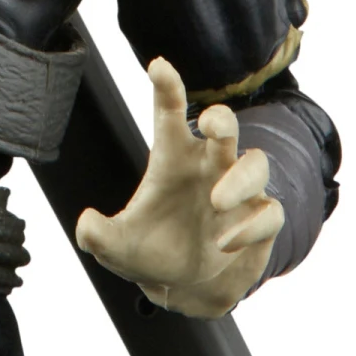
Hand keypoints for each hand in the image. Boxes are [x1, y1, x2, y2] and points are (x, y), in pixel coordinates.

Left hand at [75, 57, 282, 318]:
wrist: (184, 289)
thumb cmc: (149, 252)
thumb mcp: (116, 248)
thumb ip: (98, 236)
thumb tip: (86, 225)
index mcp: (171, 160)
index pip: (169, 115)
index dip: (167, 88)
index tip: (157, 65)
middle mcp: (208, 168)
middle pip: (223, 127)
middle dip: (221, 120)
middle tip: (209, 124)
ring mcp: (238, 193)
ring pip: (256, 164)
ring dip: (240, 179)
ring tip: (216, 201)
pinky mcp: (259, 221)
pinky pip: (269, 212)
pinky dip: (251, 225)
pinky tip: (225, 241)